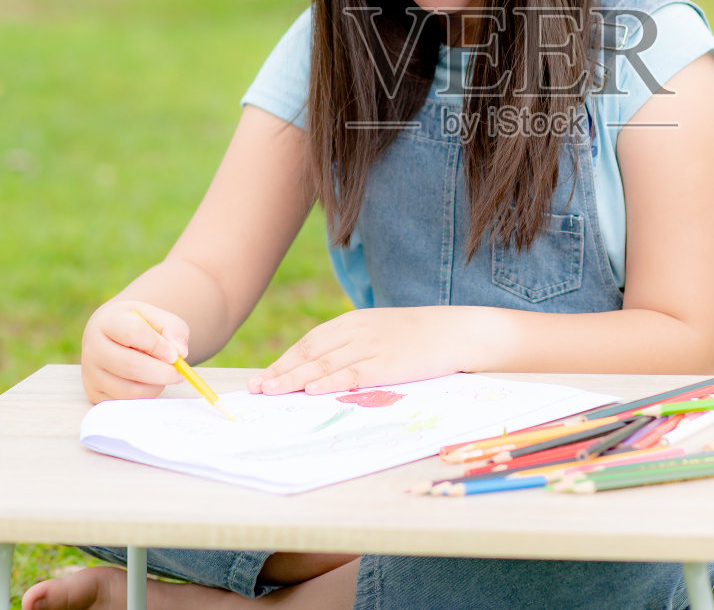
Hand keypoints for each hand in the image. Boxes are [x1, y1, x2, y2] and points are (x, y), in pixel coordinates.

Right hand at [81, 300, 191, 402]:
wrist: (113, 336)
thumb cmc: (139, 326)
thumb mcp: (157, 318)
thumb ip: (174, 329)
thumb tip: (180, 352)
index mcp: (107, 321)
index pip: (132, 333)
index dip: (158, 345)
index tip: (175, 355)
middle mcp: (93, 348)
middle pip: (130, 365)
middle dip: (161, 372)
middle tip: (179, 373)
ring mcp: (90, 373)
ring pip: (129, 389)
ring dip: (155, 385)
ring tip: (164, 376)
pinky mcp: (94, 393)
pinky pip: (126, 402)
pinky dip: (145, 395)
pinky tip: (150, 383)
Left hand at [248, 307, 481, 394]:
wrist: (456, 332)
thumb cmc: (419, 337)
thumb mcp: (381, 332)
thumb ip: (354, 345)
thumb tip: (326, 369)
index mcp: (354, 322)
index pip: (310, 343)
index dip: (286, 360)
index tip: (265, 376)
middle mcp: (357, 332)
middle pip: (310, 353)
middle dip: (281, 371)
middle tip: (257, 388)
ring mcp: (370, 347)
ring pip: (324, 364)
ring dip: (294, 379)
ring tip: (271, 391)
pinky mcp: (386, 364)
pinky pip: (351, 375)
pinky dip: (329, 382)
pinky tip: (311, 390)